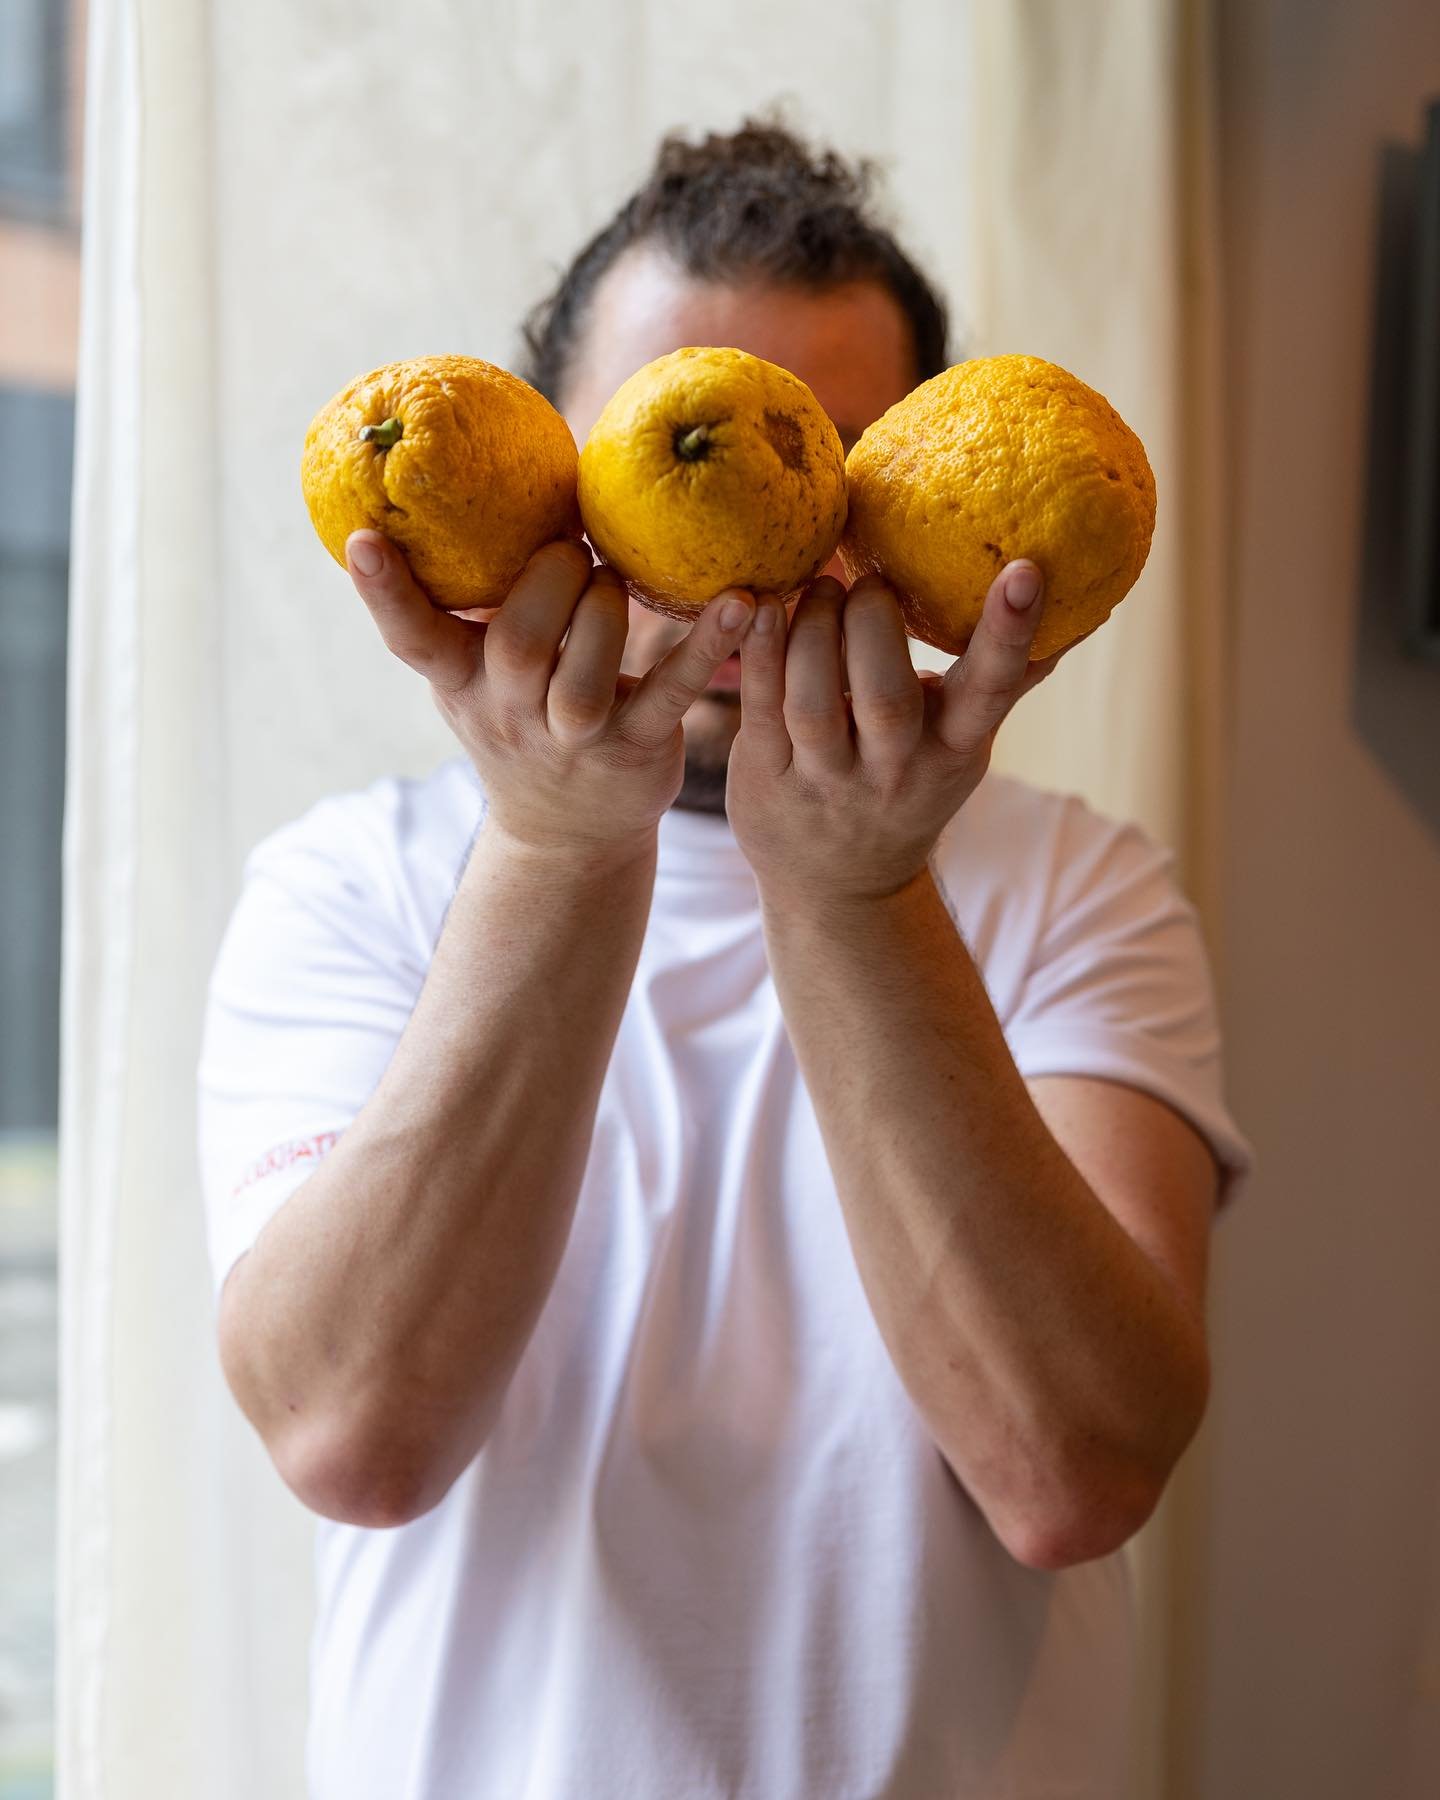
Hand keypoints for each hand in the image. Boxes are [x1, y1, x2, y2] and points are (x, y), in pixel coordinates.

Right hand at [345, 531, 756, 858]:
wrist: (566, 834)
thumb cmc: (522, 719)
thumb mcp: (480, 674)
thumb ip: (480, 604)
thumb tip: (489, 483)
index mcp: (462, 681)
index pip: (411, 638)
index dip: (385, 592)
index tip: (365, 536)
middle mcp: (508, 714)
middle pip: (519, 643)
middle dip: (549, 584)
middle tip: (570, 555)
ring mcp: (572, 737)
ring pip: (585, 676)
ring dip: (608, 614)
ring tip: (615, 584)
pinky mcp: (635, 747)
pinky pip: (674, 690)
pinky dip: (710, 645)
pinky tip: (744, 601)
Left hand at [726, 561, 1084, 905]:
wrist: (839, 886)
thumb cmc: (908, 787)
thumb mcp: (964, 746)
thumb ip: (1007, 680)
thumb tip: (1085, 612)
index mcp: (954, 751)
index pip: (990, 692)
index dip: (1008, 635)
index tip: (1026, 570)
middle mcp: (893, 772)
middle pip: (886, 698)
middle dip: (874, 624)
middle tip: (868, 578)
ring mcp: (826, 782)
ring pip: (813, 702)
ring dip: (811, 632)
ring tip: (817, 586)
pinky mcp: (767, 776)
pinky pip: (760, 706)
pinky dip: (758, 651)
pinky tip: (759, 606)